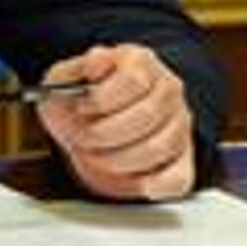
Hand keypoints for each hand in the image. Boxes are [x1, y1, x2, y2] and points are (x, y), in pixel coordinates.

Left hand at [35, 43, 194, 200]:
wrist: (87, 125)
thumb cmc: (78, 99)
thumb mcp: (64, 79)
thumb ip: (77, 69)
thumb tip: (97, 60)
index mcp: (139, 61)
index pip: (133, 80)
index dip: (102, 99)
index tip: (81, 109)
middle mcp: (167, 88)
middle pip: (147, 115)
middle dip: (105, 133)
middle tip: (83, 138)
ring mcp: (179, 124)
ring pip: (159, 147)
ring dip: (119, 159)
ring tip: (97, 156)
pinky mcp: (182, 159)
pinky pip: (178, 178)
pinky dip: (155, 185)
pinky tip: (136, 181)